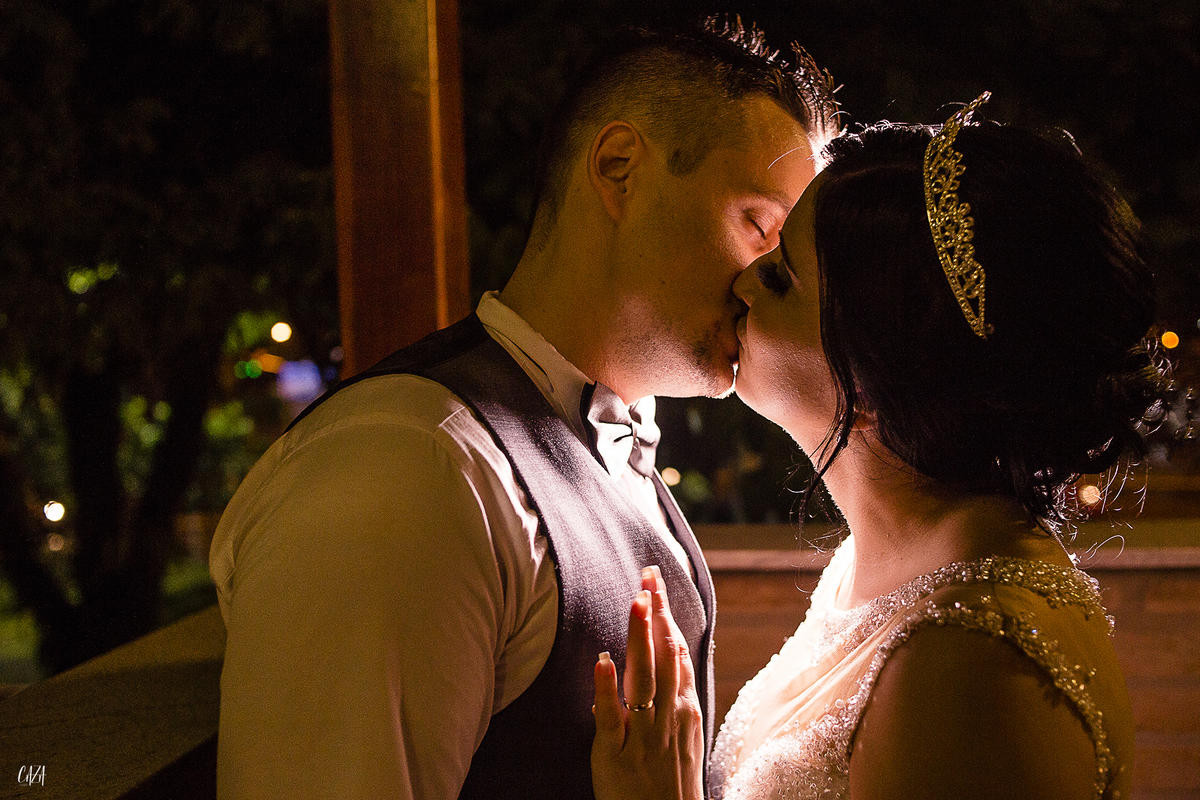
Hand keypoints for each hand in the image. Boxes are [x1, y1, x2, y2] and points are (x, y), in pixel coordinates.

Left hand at [592, 566, 703, 799]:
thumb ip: (666, 701)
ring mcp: (646, 734)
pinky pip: (612, 717)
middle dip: (656, 613)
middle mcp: (669, 715)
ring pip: (643, 678)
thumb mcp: (679, 737)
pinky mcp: (618, 755)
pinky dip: (606, 688)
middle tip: (647, 575)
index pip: (675, 650)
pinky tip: (601, 661)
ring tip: (635, 602)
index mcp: (684, 708)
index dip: (665, 615)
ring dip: (639, 638)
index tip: (655, 583)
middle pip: (663, 655)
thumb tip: (646, 667)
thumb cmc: (671, 784)